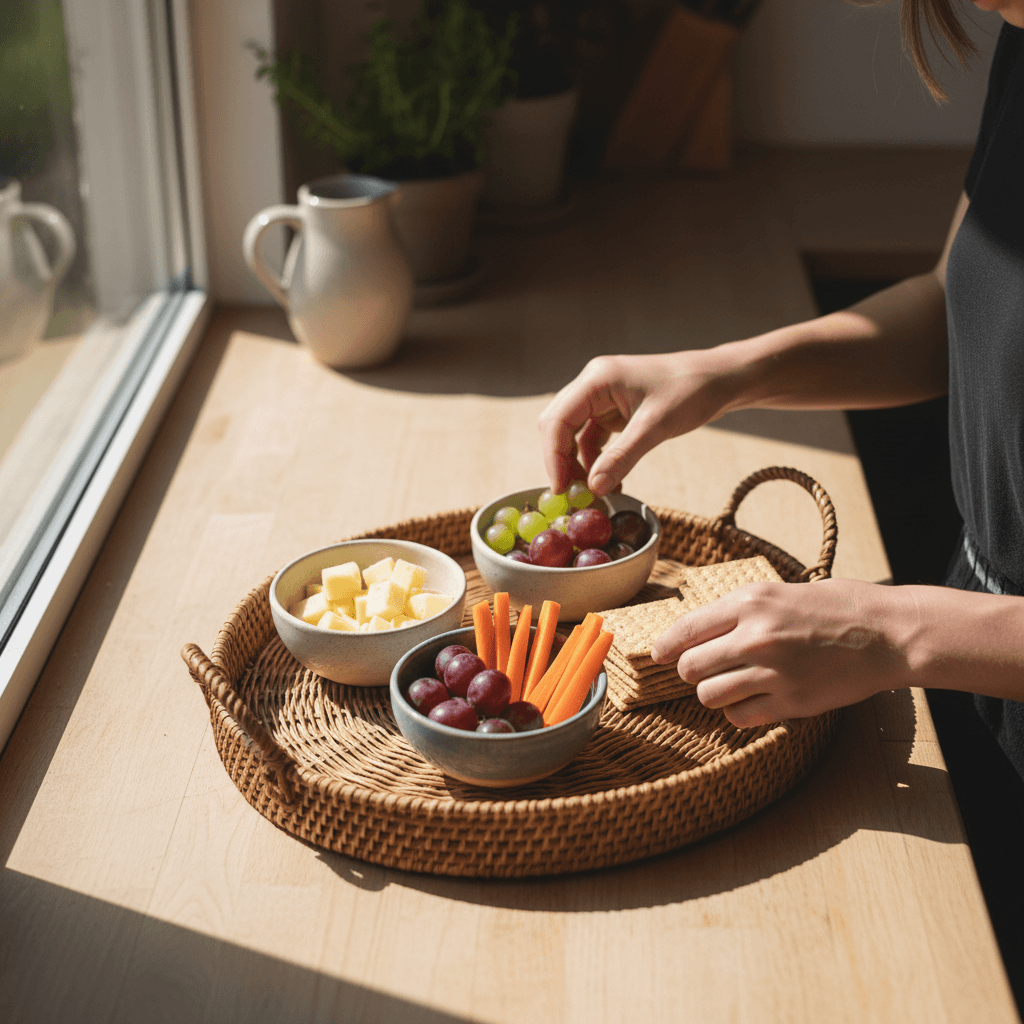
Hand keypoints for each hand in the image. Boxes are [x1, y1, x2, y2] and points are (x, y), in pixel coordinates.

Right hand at [537, 351, 737, 494]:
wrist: (719, 380)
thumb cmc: (691, 392)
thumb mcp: (655, 428)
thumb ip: (622, 458)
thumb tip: (593, 488)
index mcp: (597, 379)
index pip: (557, 419)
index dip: (553, 456)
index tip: (561, 489)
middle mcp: (593, 384)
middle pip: (558, 425)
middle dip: (562, 461)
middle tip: (572, 495)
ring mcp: (602, 396)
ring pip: (573, 434)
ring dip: (578, 463)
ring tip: (593, 492)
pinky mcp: (614, 409)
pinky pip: (593, 437)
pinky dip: (597, 460)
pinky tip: (609, 482)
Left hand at [649, 578, 910, 726]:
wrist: (887, 634)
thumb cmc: (835, 607)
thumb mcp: (780, 592)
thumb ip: (739, 611)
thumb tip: (696, 631)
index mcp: (751, 603)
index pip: (687, 629)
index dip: (666, 646)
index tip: (658, 655)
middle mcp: (756, 637)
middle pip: (691, 667)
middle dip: (691, 671)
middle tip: (702, 671)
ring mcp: (773, 672)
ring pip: (709, 696)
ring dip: (713, 694)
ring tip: (730, 685)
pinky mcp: (792, 702)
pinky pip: (740, 717)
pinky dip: (739, 712)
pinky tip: (753, 700)